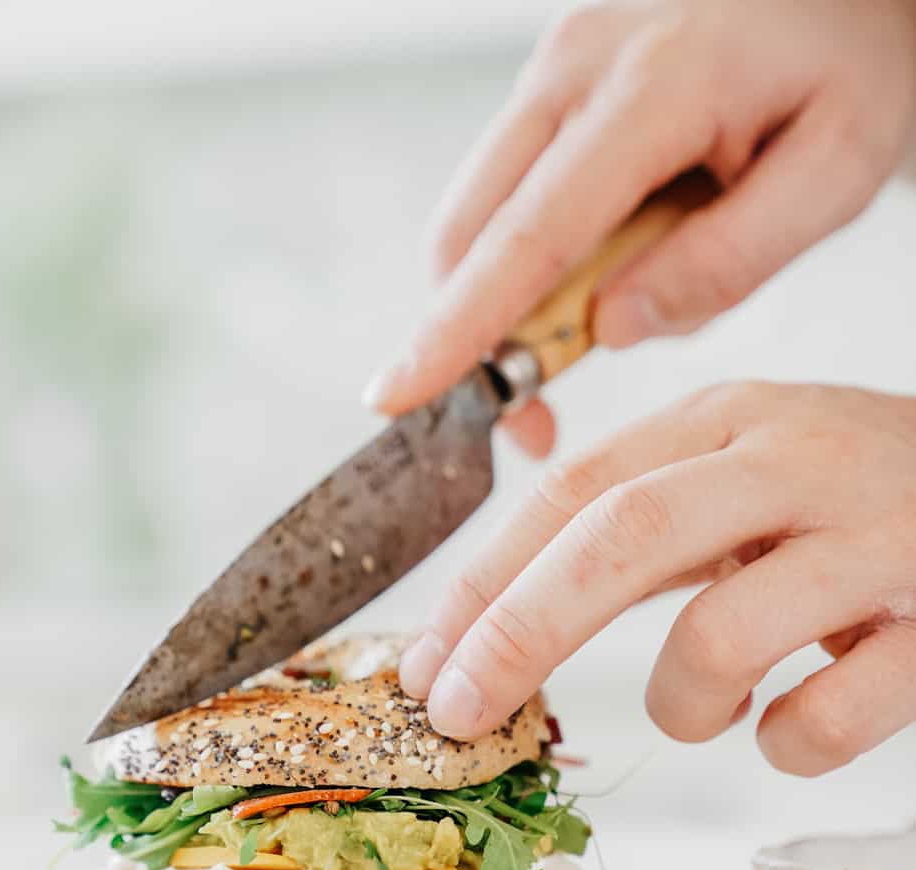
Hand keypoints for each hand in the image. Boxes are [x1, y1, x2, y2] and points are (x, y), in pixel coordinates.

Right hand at [363, 0, 915, 456]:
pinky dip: (523, 261)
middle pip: (470, 234)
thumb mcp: (838, 170)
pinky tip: (593, 277)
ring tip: (582, 345)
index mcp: (653, 88)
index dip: (459, 330)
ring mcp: (557, 64)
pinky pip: (508, 193)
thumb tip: (614, 326)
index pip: (528, 238)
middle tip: (536, 420)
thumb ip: (728, 260)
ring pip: (477, 218)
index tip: (402, 397)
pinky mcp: (556, 79)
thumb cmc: (855, 60)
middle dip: (473, 341)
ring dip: (500, 304)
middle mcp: (578, 64)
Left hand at [399, 382, 915, 776]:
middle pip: (621, 535)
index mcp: (729, 421)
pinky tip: (792, 727)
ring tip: (706, 711)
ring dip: (679, 703)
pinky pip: (828, 714)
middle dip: (518, 630)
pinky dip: (785, 745)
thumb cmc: (859, 505)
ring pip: (723, 630)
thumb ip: (638, 531)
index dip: (482, 581)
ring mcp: (873, 541)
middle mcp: (795, 462)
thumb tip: (490, 622)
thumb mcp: (746, 479)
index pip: (573, 491)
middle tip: (454, 711)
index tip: (419, 662)